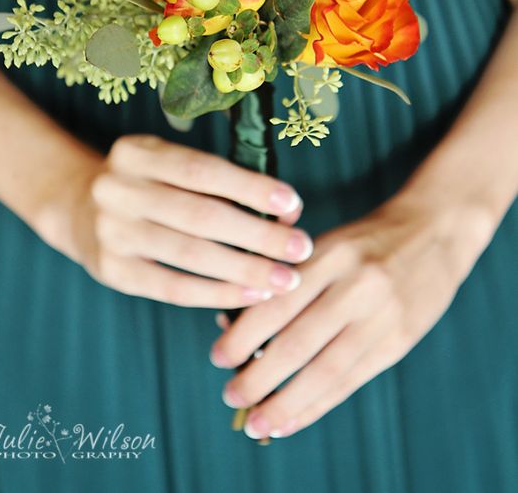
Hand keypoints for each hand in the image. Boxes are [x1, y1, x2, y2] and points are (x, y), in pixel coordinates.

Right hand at [39, 134, 313, 307]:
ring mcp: (111, 232)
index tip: (293, 203)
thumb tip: (284, 210)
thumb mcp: (167, 163)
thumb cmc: (147, 184)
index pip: (202, 171)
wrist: (78, 207)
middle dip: (258, 235)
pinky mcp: (113, 272)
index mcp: (136, 152)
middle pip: (200, 215)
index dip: (250, 187)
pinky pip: (173, 287)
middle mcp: (118, 189)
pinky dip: (217, 293)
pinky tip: (251, 294)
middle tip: (301, 248)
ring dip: (245, 269)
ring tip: (285, 280)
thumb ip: (216, 181)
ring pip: (190, 255)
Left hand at [210, 187, 496, 438]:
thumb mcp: (328, 243)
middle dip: (257, 377)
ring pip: (324, 371)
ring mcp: (381, 317)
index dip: (243, 336)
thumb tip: (235, 324)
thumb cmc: (367, 239)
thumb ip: (289, 279)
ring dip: (284, 403)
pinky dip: (317, 405)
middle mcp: (356, 286)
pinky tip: (292, 420)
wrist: (435, 231)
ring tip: (256, 422)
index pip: (278, 303)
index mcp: (330, 254)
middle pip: (296, 343)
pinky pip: (351, 381)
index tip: (218, 358)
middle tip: (231, 395)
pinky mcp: (398, 341)